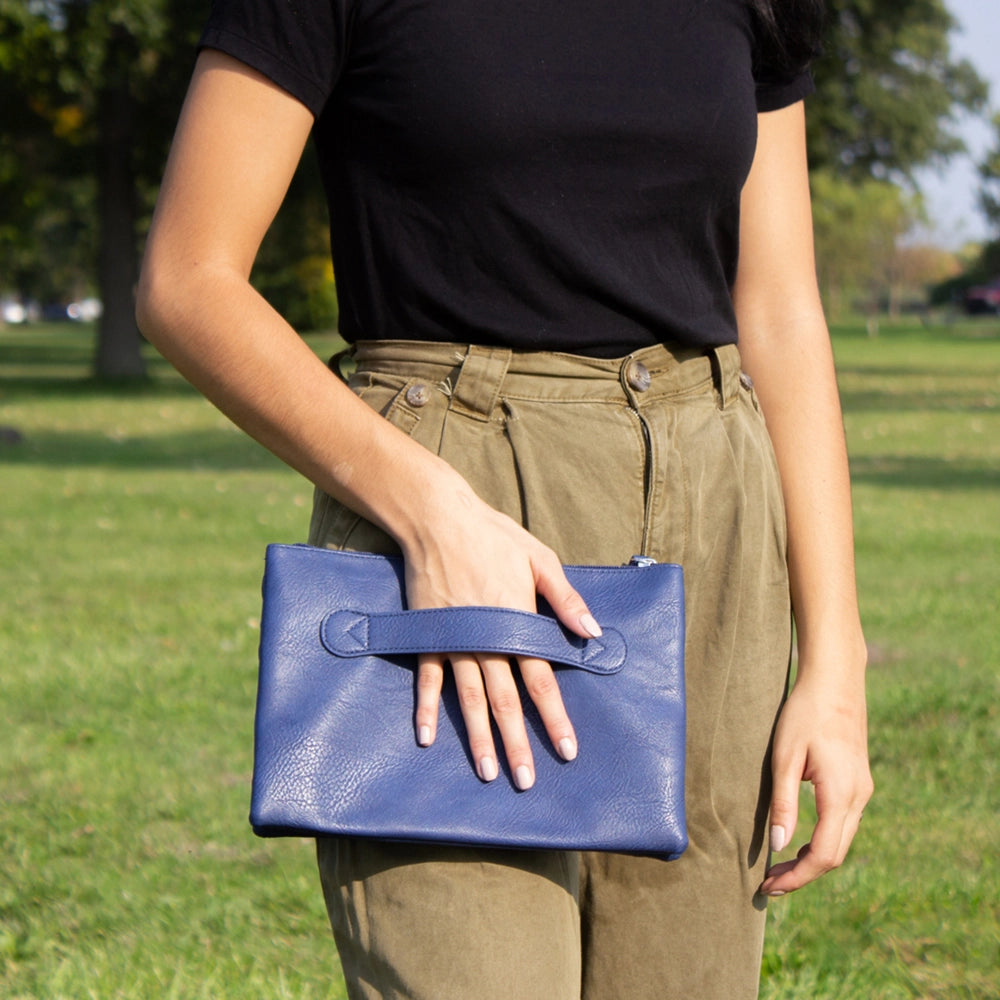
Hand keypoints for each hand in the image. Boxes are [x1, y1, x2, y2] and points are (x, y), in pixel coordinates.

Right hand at [400, 483, 599, 789]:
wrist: (440, 520)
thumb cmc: (495, 537)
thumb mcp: (541, 559)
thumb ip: (566, 599)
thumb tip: (594, 634)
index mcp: (517, 623)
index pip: (541, 681)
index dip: (554, 718)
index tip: (567, 750)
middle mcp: (486, 639)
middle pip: (504, 701)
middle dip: (516, 743)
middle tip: (524, 780)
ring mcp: (454, 639)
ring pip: (468, 698)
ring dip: (477, 737)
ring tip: (486, 771)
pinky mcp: (429, 634)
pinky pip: (427, 678)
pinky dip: (425, 708)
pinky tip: (426, 737)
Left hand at [760, 668, 872, 895]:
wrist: (835, 680)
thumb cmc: (804, 713)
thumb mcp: (785, 756)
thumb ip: (784, 803)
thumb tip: (780, 847)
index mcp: (841, 794)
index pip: (824, 855)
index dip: (798, 877)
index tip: (770, 886)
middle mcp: (859, 797)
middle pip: (836, 855)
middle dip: (803, 874)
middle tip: (770, 884)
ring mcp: (862, 790)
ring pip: (842, 841)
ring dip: (813, 859)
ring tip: (780, 867)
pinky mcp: (858, 782)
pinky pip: (843, 824)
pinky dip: (822, 840)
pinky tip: (800, 840)